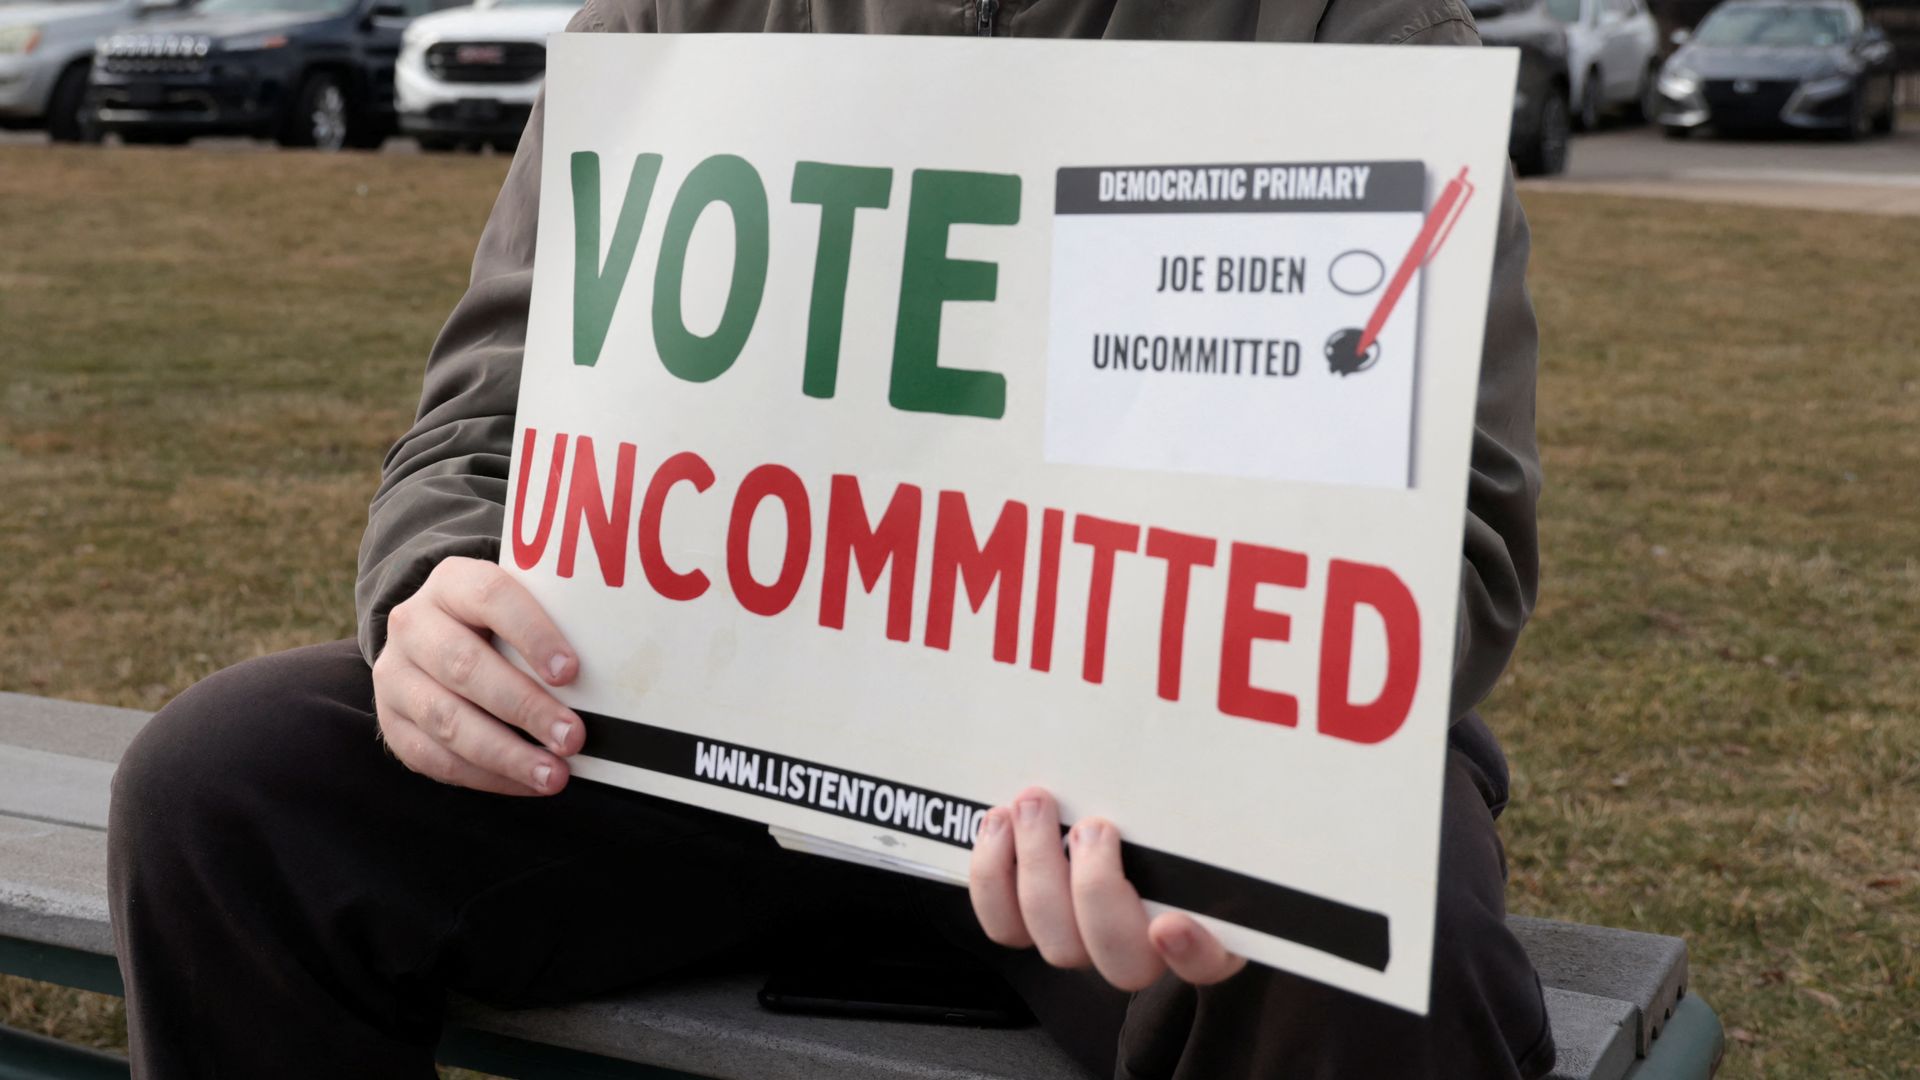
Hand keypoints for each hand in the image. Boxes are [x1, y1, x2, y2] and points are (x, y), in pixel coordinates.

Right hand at [372, 556, 583, 795]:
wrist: (433, 634)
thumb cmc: (500, 622)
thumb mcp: (520, 603)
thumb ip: (555, 619)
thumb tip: (617, 660)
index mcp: (451, 582)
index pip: (491, 597)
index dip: (532, 634)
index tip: (571, 672)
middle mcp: (413, 624)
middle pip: (466, 666)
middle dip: (525, 707)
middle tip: (573, 737)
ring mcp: (395, 675)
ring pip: (447, 719)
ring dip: (506, 753)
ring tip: (554, 774)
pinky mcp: (392, 721)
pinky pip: (434, 758)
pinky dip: (485, 776)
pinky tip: (525, 783)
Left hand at [968, 787, 1245, 990]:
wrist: (1116, 805)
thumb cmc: (1167, 808)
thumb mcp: (1199, 807)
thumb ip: (1218, 802)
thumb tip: (1248, 760)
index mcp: (1204, 923)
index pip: (1209, 963)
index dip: (1191, 953)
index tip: (1170, 924)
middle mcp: (1142, 946)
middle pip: (1122, 960)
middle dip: (1096, 889)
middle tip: (1092, 826)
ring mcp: (1085, 939)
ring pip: (1059, 944)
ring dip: (1038, 869)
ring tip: (1031, 807)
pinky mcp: (1032, 921)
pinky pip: (1006, 925)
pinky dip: (993, 877)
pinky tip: (998, 825)